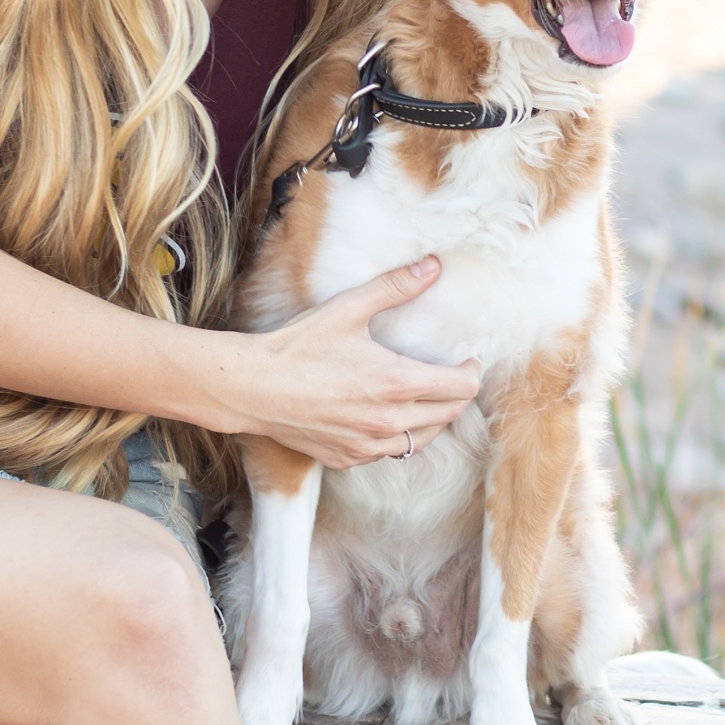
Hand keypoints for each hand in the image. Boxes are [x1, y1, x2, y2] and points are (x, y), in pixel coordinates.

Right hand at [215, 256, 480, 469]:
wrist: (253, 388)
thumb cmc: (298, 346)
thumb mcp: (348, 310)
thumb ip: (395, 287)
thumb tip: (433, 266)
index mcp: (397, 382)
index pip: (462, 388)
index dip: (471, 372)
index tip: (467, 360)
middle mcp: (390, 421)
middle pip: (450, 414)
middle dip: (458, 394)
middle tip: (451, 375)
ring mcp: (370, 445)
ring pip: (425, 439)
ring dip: (433, 418)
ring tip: (425, 396)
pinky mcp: (350, 458)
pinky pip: (391, 451)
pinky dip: (399, 435)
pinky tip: (388, 416)